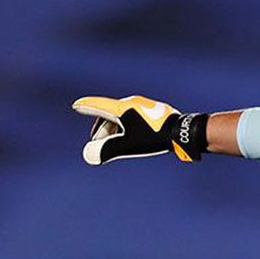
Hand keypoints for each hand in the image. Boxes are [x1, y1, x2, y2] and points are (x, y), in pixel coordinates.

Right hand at [72, 95, 205, 164]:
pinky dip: (128, 126)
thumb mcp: (127, 145)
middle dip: (102, 128)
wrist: (182, 131)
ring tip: (115, 141)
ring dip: (116, 128)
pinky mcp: (156, 110)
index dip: (87, 106)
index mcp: (123, 107)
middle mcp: (133, 102)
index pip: (99, 106)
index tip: (77, 105)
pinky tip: (133, 135)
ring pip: (124, 115)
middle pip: (111, 113)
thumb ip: (106, 150)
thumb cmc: (153, 137)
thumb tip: (89, 155)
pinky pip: (135, 116)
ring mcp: (146, 105)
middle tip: (98, 142)